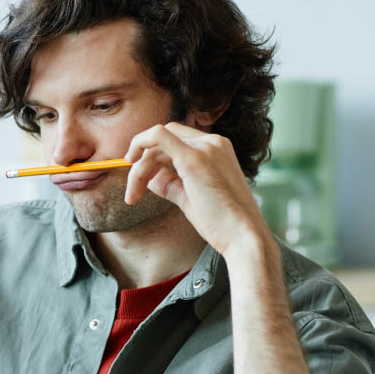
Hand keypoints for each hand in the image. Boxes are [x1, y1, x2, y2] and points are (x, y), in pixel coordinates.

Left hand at [123, 122, 273, 258]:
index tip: (141, 179)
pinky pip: (158, 136)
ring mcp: (205, 148)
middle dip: (142, 163)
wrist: (243, 236)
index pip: (175, 141)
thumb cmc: (221, 222)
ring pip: (156, 143)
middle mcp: (212, 142)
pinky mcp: (194, 159)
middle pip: (163, 141)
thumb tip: (148, 178)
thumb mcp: (190, 197)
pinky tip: (131, 164)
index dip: (153, 157)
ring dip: (139, 169)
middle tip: (133, 193)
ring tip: (133, 196)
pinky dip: (140, 143)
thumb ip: (170, 183)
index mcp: (216, 149)